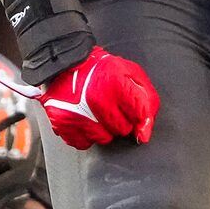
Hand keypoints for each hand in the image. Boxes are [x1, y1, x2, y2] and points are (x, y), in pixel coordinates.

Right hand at [40, 45, 158, 148]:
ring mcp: (78, 113)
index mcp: (116, 83)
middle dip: (121, 120)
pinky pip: (84, 143)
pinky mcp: (62, 123)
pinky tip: (84, 118)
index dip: (138, 112)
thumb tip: (144, 135)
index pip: (139, 114)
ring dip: (103, 128)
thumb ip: (146, 103)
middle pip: (123, 129)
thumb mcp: (131, 75)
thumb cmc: (100, 70)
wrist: (65, 65)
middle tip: (111, 106)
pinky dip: (86, 134)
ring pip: (104, 138)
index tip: (131, 107)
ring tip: (96, 111)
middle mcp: (96, 99)